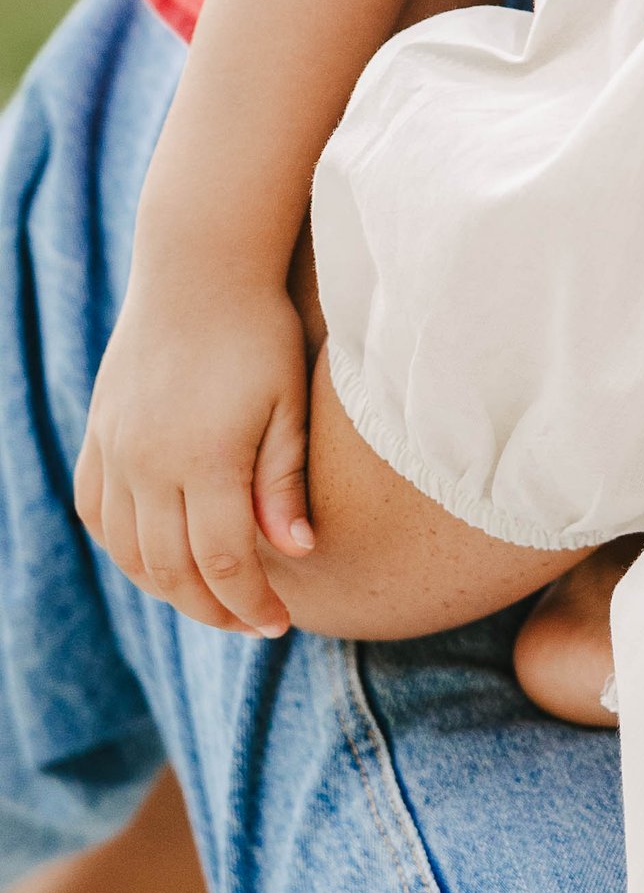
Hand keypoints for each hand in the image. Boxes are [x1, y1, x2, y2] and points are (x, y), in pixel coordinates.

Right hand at [76, 278, 315, 637]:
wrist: (198, 267)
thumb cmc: (260, 331)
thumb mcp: (289, 401)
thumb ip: (286, 480)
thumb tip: (298, 552)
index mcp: (204, 457)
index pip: (224, 563)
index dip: (251, 604)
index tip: (280, 625)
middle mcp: (148, 461)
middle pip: (172, 570)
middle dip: (214, 610)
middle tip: (252, 624)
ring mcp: (114, 448)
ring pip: (128, 550)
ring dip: (168, 588)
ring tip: (212, 600)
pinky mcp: (98, 434)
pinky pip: (97, 513)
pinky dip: (124, 548)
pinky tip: (158, 558)